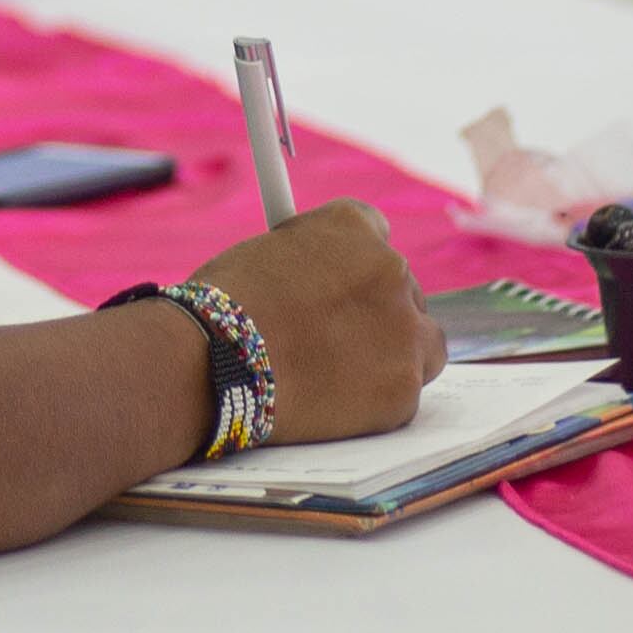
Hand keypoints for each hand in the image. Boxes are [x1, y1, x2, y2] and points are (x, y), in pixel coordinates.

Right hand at [188, 199, 442, 444]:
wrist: (211, 360)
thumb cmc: (219, 309)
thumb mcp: (266, 254)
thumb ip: (311, 263)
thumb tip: (320, 282)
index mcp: (352, 225)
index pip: (376, 238)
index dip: (357, 271)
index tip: (343, 293)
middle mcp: (390, 267)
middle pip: (404, 292)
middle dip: (377, 316)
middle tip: (340, 344)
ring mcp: (403, 328)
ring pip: (422, 342)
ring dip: (394, 355)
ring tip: (344, 377)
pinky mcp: (401, 386)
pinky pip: (403, 393)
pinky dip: (376, 403)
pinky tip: (336, 407)